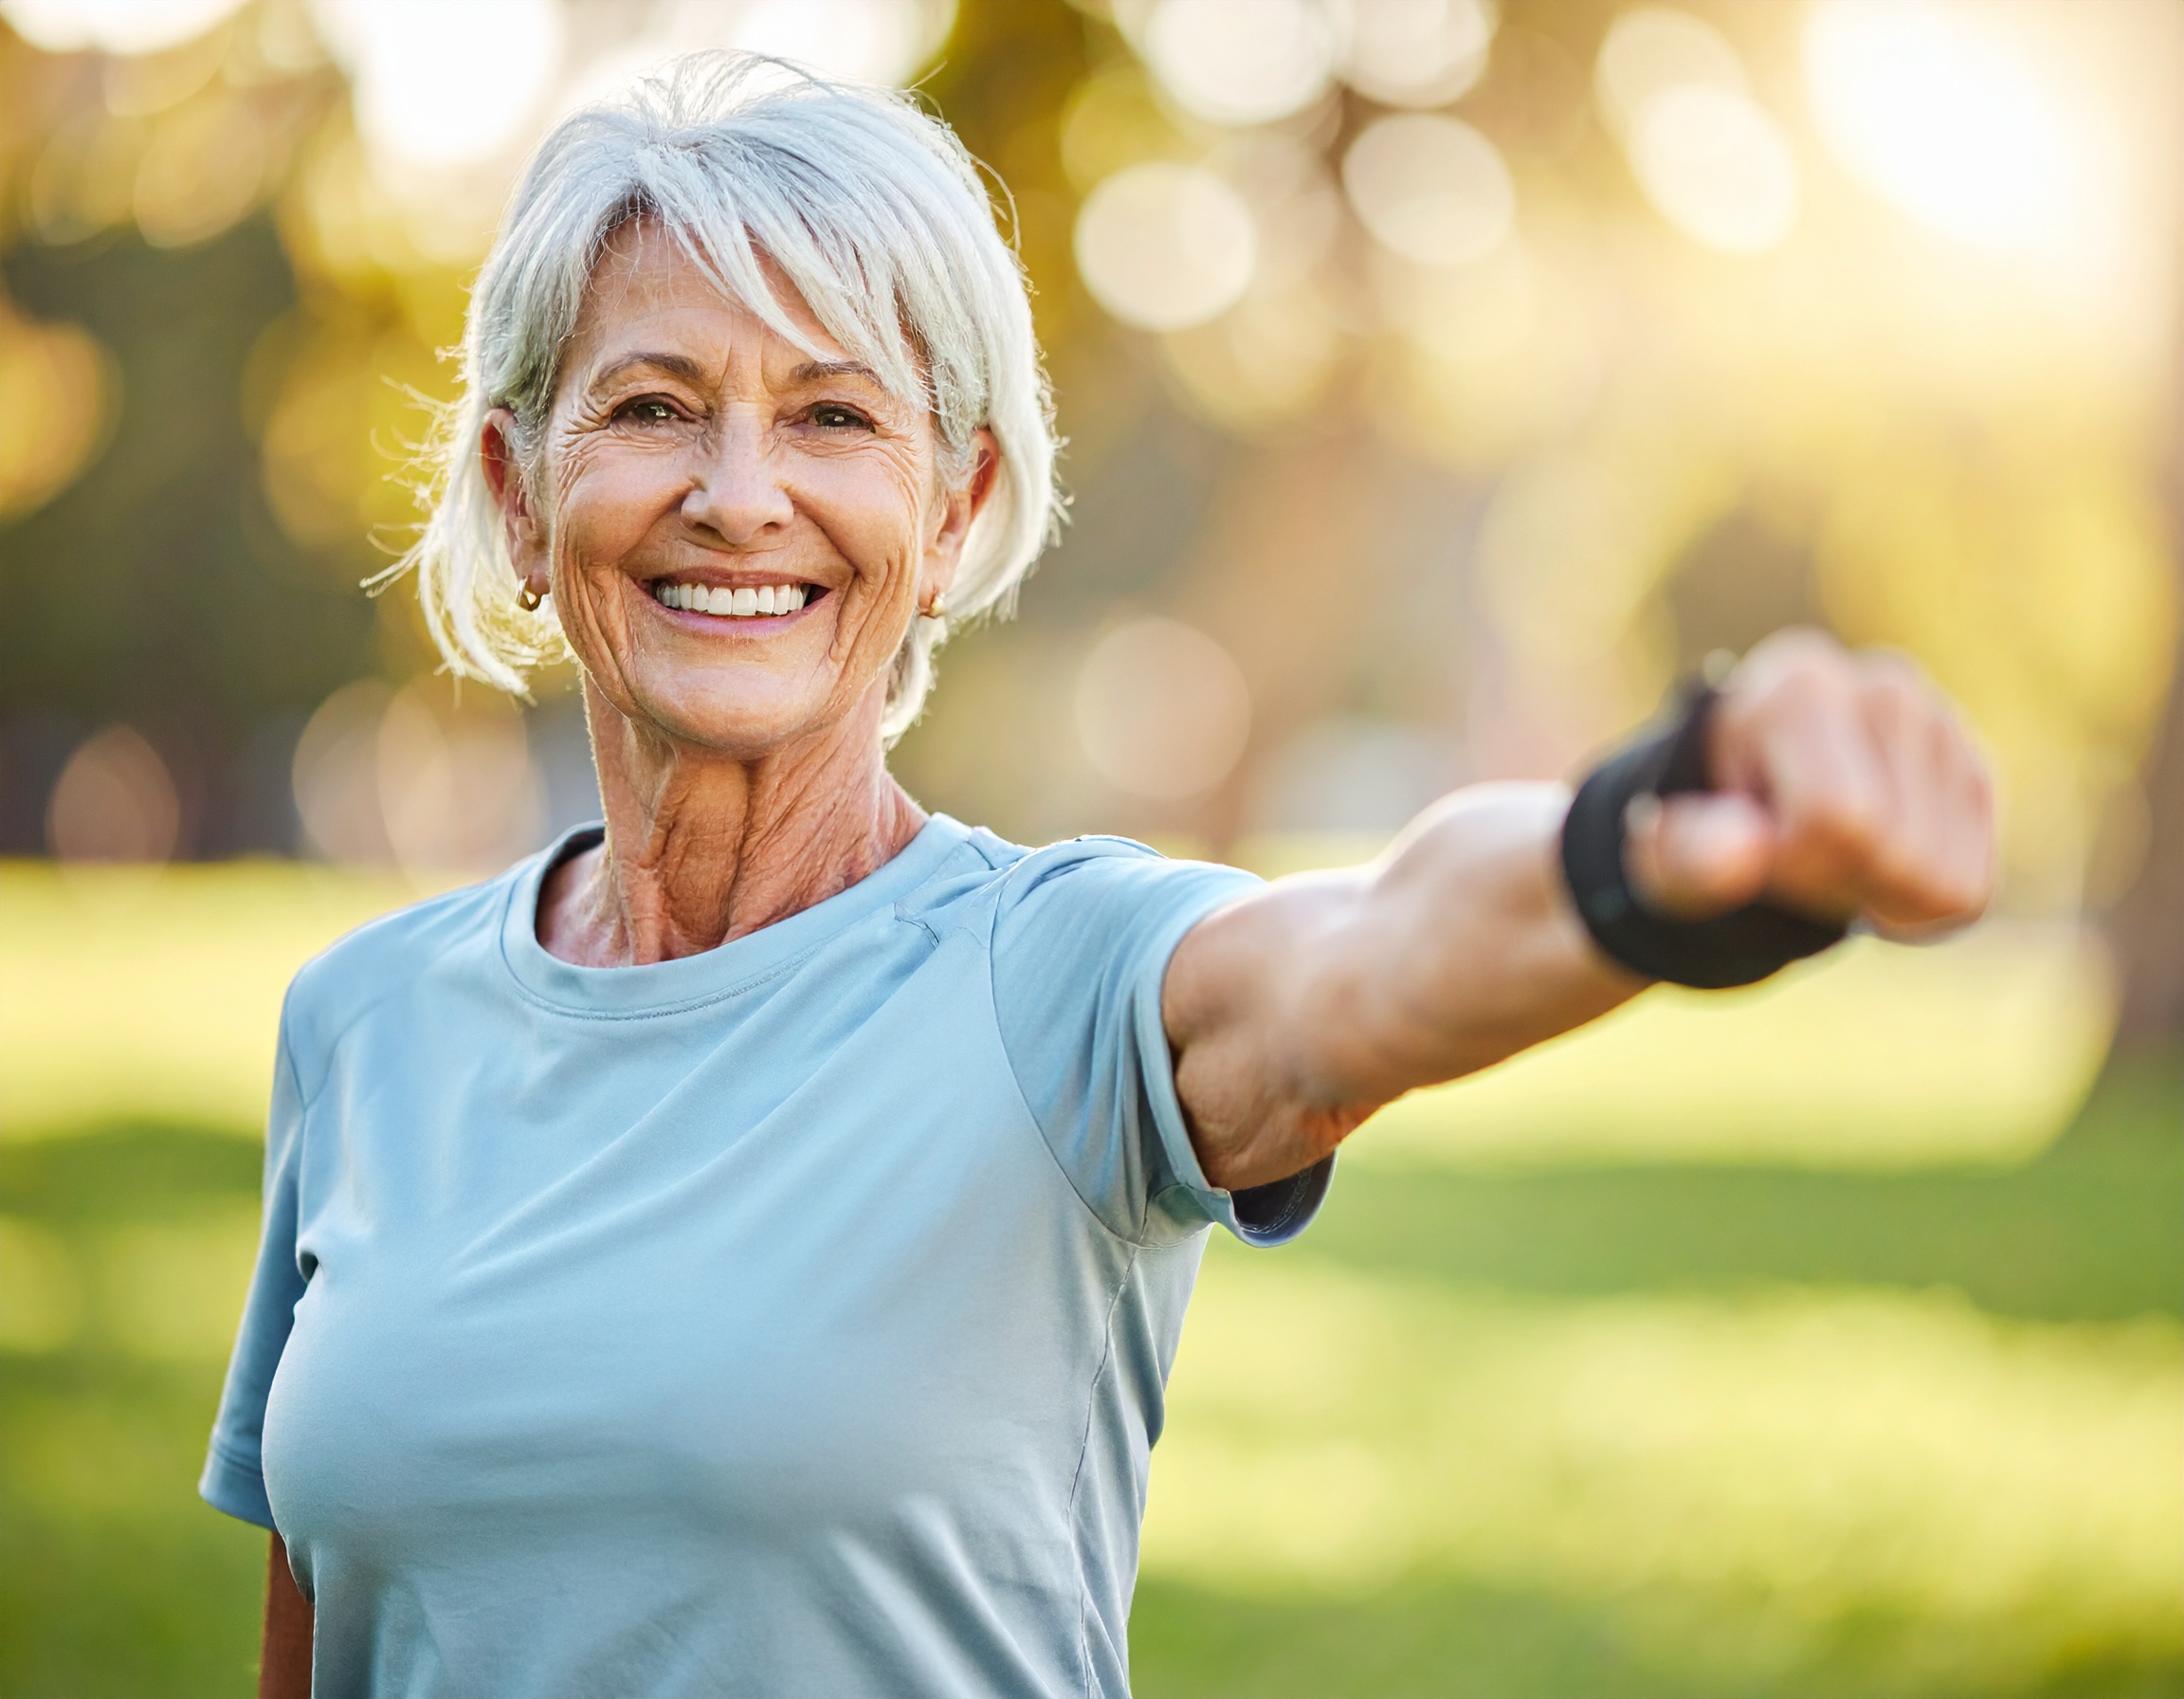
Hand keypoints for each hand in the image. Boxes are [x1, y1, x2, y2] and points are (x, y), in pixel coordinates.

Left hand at [1622, 629, 1994, 935]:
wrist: (1747, 801)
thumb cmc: (1707, 825)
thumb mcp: (1674, 851)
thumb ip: (1689, 856)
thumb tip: (1731, 857)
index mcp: (1800, 688)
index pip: (1838, 819)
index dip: (1797, 864)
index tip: (1761, 849)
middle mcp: (1886, 688)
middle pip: (1898, 855)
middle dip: (1839, 886)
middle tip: (1795, 859)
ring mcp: (1943, 728)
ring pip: (1941, 881)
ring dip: (1878, 899)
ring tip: (1830, 857)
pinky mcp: (1975, 772)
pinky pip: (1971, 890)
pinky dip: (1916, 906)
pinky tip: (1873, 866)